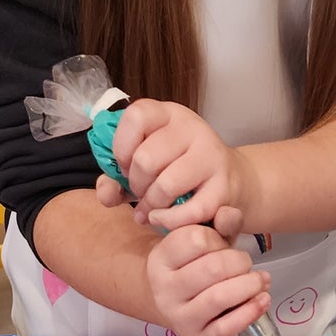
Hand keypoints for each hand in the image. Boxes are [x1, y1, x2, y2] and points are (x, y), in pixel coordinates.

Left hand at [104, 99, 254, 232]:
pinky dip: (169, 221)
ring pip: (165, 185)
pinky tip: (162, 220)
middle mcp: (192, 128)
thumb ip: (116, 178)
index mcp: (168, 114)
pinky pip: (189, 210)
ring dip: (151, 205)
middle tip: (140, 193)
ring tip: (150, 209)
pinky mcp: (223, 187)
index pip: (136, 116)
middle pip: (146, 159)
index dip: (121, 147)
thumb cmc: (179, 172)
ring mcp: (210, 156)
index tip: (125, 166)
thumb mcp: (146, 165)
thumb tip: (106, 194)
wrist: (229, 181)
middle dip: (136, 184)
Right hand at [145, 207, 269, 335]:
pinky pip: (227, 327)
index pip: (195, 239)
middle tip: (245, 263)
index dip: (218, 238)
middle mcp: (164, 290)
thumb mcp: (203, 241)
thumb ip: (219, 225)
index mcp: (160, 260)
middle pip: (211, 268)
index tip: (223, 244)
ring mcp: (180, 317)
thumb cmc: (193, 268)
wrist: (176, 304)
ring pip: (219, 297)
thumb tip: (231, 213)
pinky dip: (251, 311)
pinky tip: (262, 299)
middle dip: (239, 262)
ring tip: (260, 280)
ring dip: (249, 285)